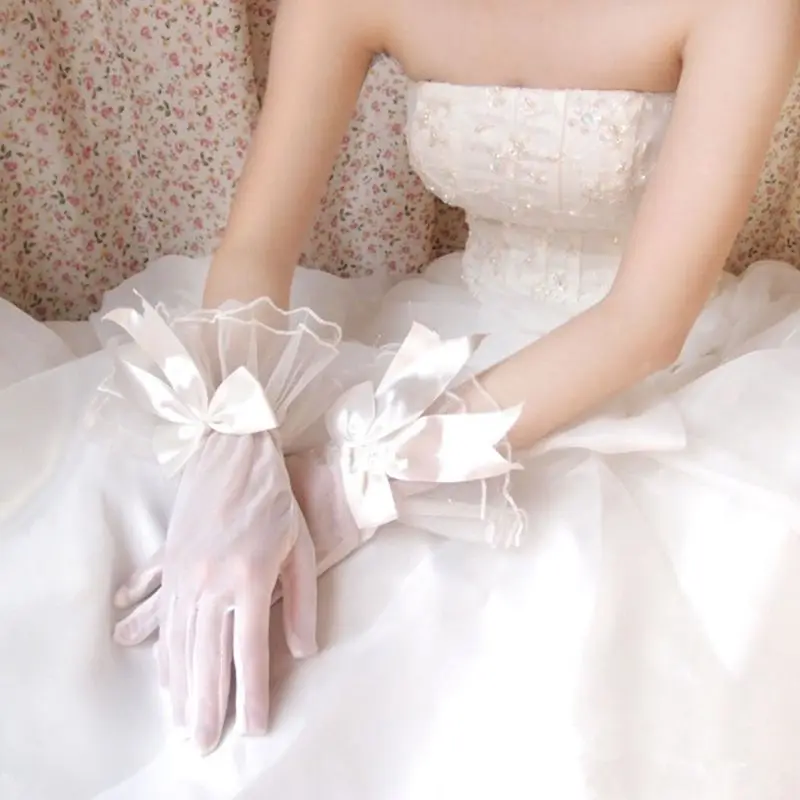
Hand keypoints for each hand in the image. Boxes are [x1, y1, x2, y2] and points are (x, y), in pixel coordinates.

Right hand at [115, 431, 317, 753]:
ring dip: (179, 686)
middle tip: (203, 744)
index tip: (253, 728)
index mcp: (248, 579)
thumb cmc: (275, 498)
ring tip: (181, 720)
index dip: (252, 696)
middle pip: (206, 659)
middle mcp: (210, 583)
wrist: (233, 452)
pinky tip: (158, 670)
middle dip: (206, 706)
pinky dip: (159, 647)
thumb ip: (301, 603)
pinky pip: (160, 615)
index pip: (249, 654)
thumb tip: (302, 651)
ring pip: (178, 643)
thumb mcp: (300, 546)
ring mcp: (184, 573)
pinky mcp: (170, 562)